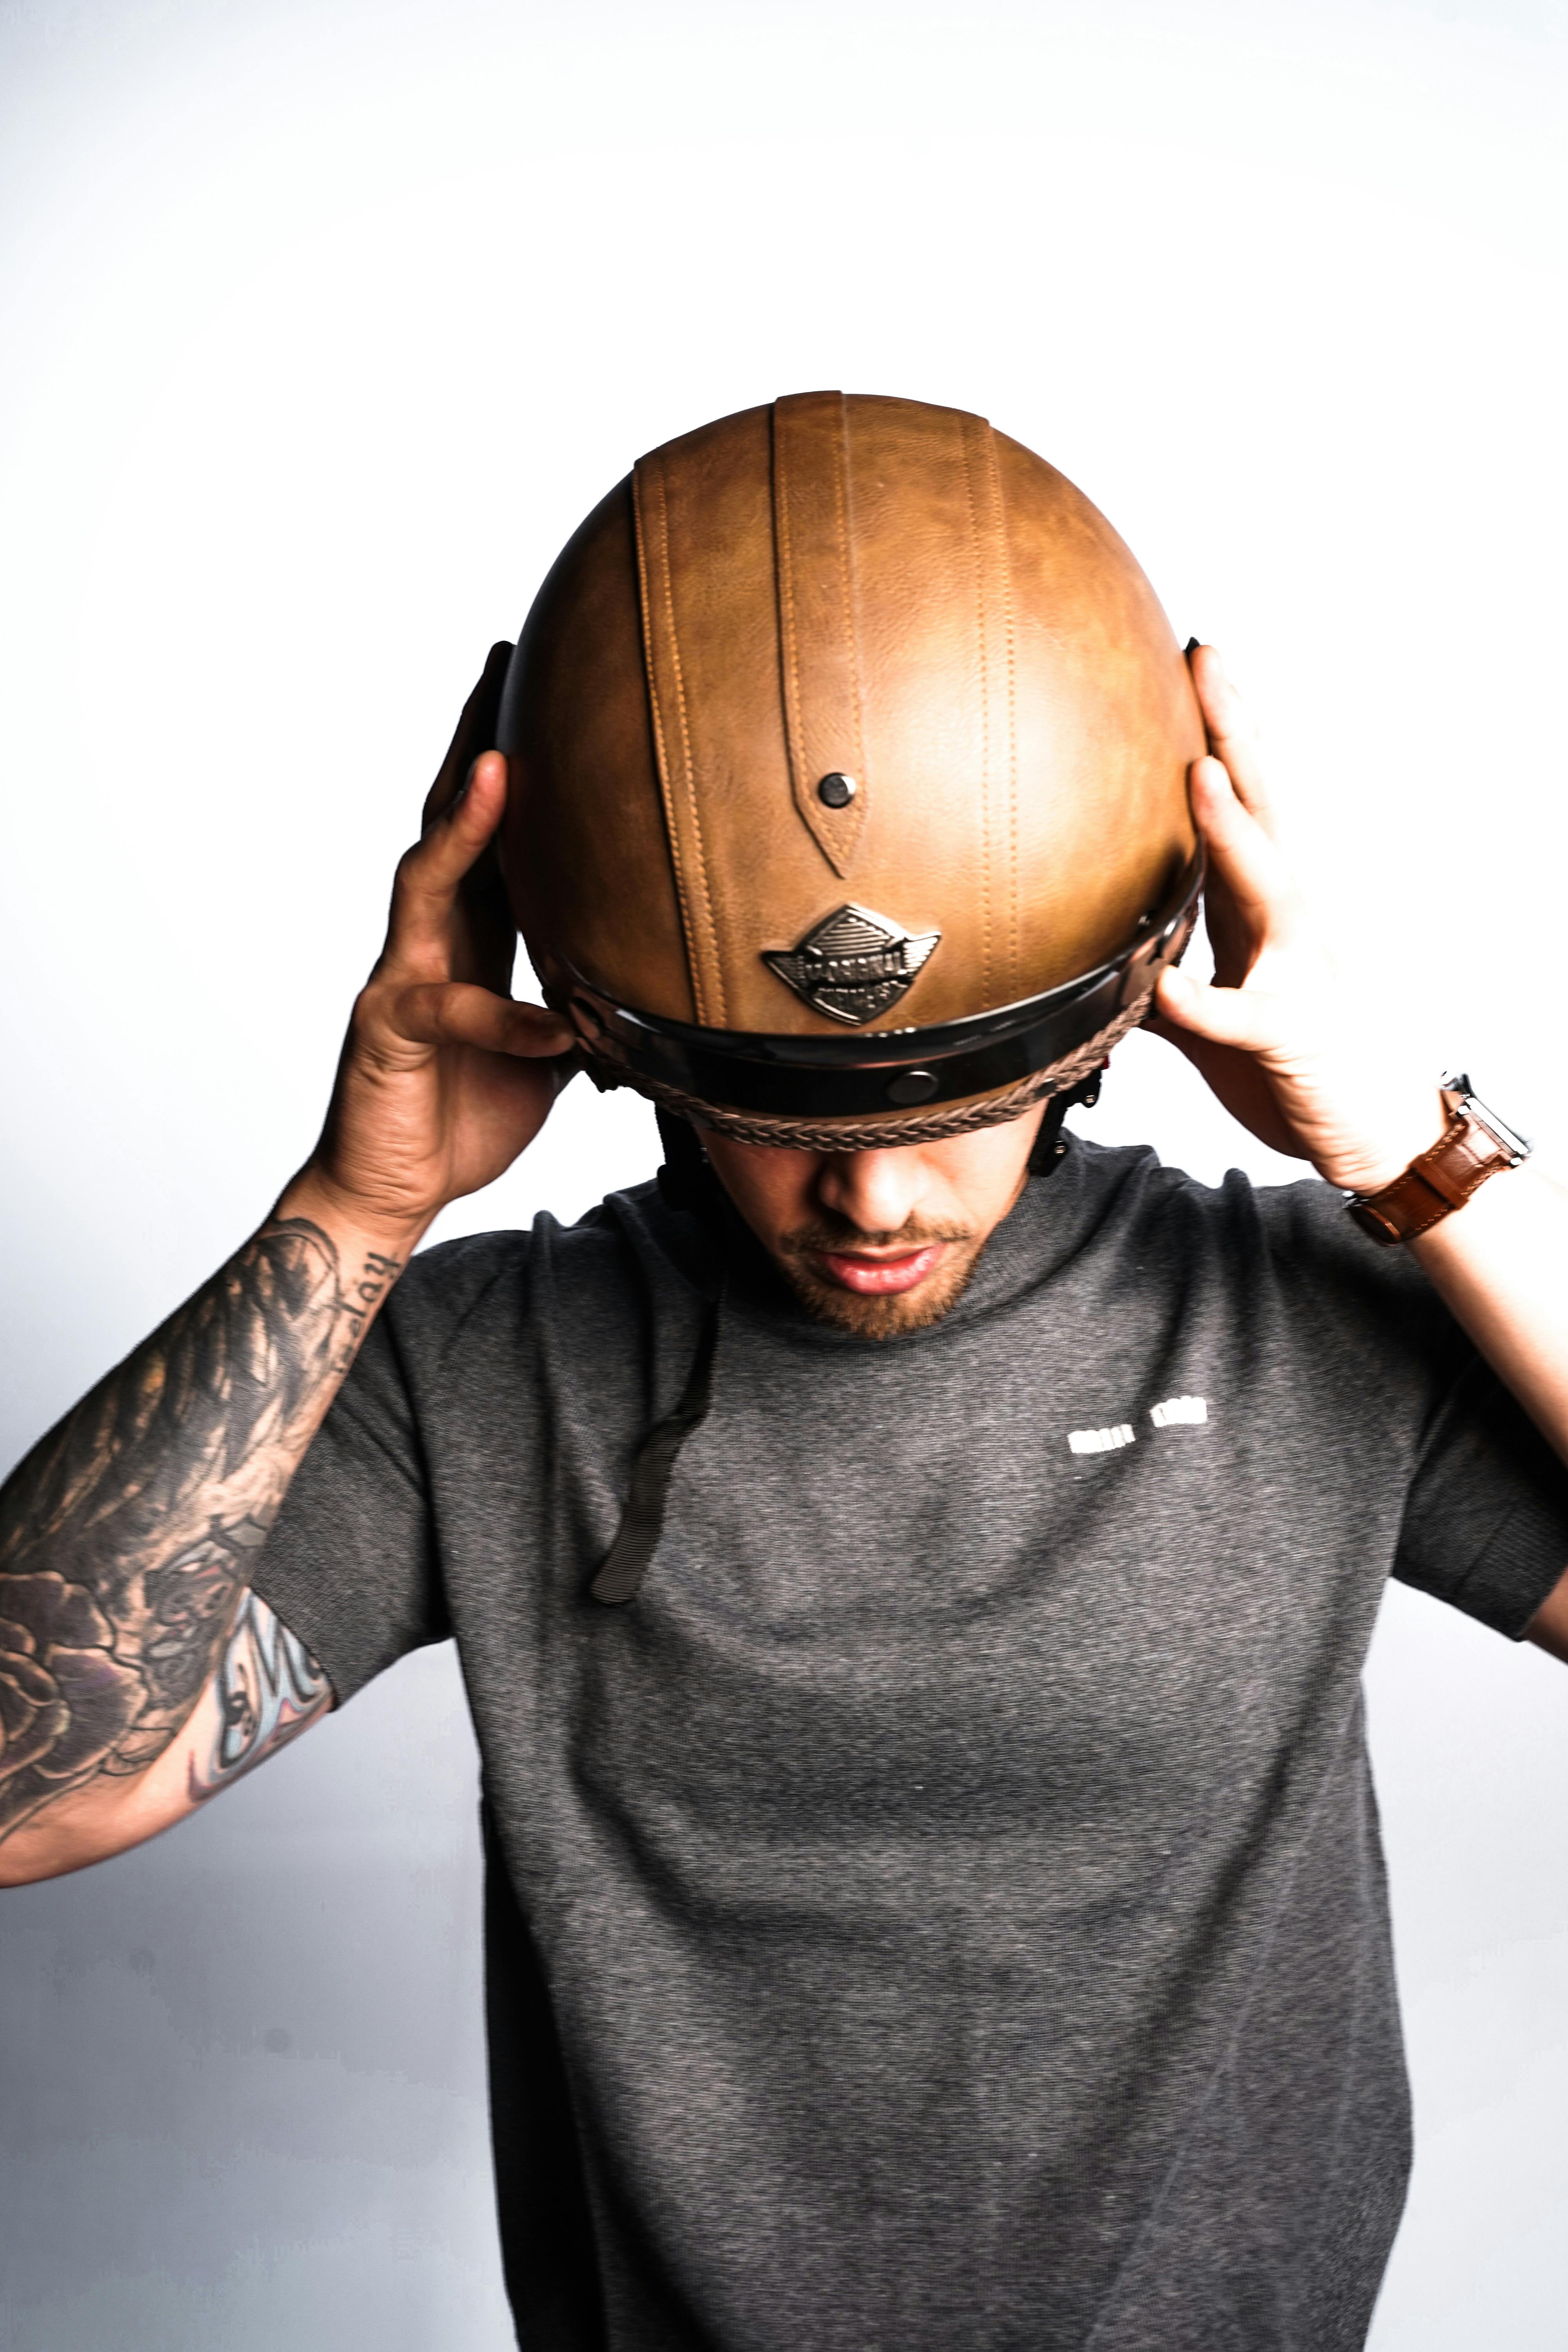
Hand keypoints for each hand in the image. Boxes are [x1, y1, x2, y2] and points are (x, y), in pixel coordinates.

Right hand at [287, 671, 573, 1245]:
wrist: (390, 1190)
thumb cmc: (462, 1117)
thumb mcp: (548, 1058)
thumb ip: (584, 1012)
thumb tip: (652, 997)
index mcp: (470, 938)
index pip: (495, 834)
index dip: (518, 768)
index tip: (545, 694)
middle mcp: (430, 940)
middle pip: (448, 821)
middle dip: (472, 741)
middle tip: (499, 665)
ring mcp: (403, 978)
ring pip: (426, 880)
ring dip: (462, 825)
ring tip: (494, 765)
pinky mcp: (389, 1032)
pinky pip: (455, 1013)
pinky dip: (509, 1020)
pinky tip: (557, 1028)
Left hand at [1150, 645, 1444, 1193]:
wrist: (1362, 1132)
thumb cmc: (1286, 1062)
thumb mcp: (1206, 1008)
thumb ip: (1155, 976)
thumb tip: (1095, 961)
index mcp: (1262, 905)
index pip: (1238, 798)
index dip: (1217, 728)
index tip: (1191, 657)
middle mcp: (1287, 919)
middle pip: (1261, 806)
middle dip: (1234, 731)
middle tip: (1207, 657)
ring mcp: (1296, 970)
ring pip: (1265, 886)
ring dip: (1232, 831)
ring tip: (1198, 774)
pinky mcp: (1291, 1035)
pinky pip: (1240, 1016)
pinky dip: (1202, 1001)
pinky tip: (1163, 984)